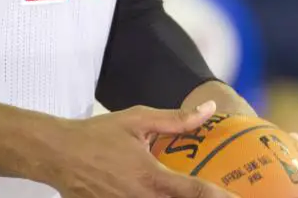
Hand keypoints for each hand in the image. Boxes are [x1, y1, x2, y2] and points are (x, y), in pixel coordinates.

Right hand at [46, 101, 230, 197]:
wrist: (59, 154)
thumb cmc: (98, 135)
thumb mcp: (138, 119)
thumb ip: (175, 119)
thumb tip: (207, 109)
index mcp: (152, 177)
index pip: (195, 192)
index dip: (220, 197)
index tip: (239, 197)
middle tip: (225, 196)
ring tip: (199, 195)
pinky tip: (166, 196)